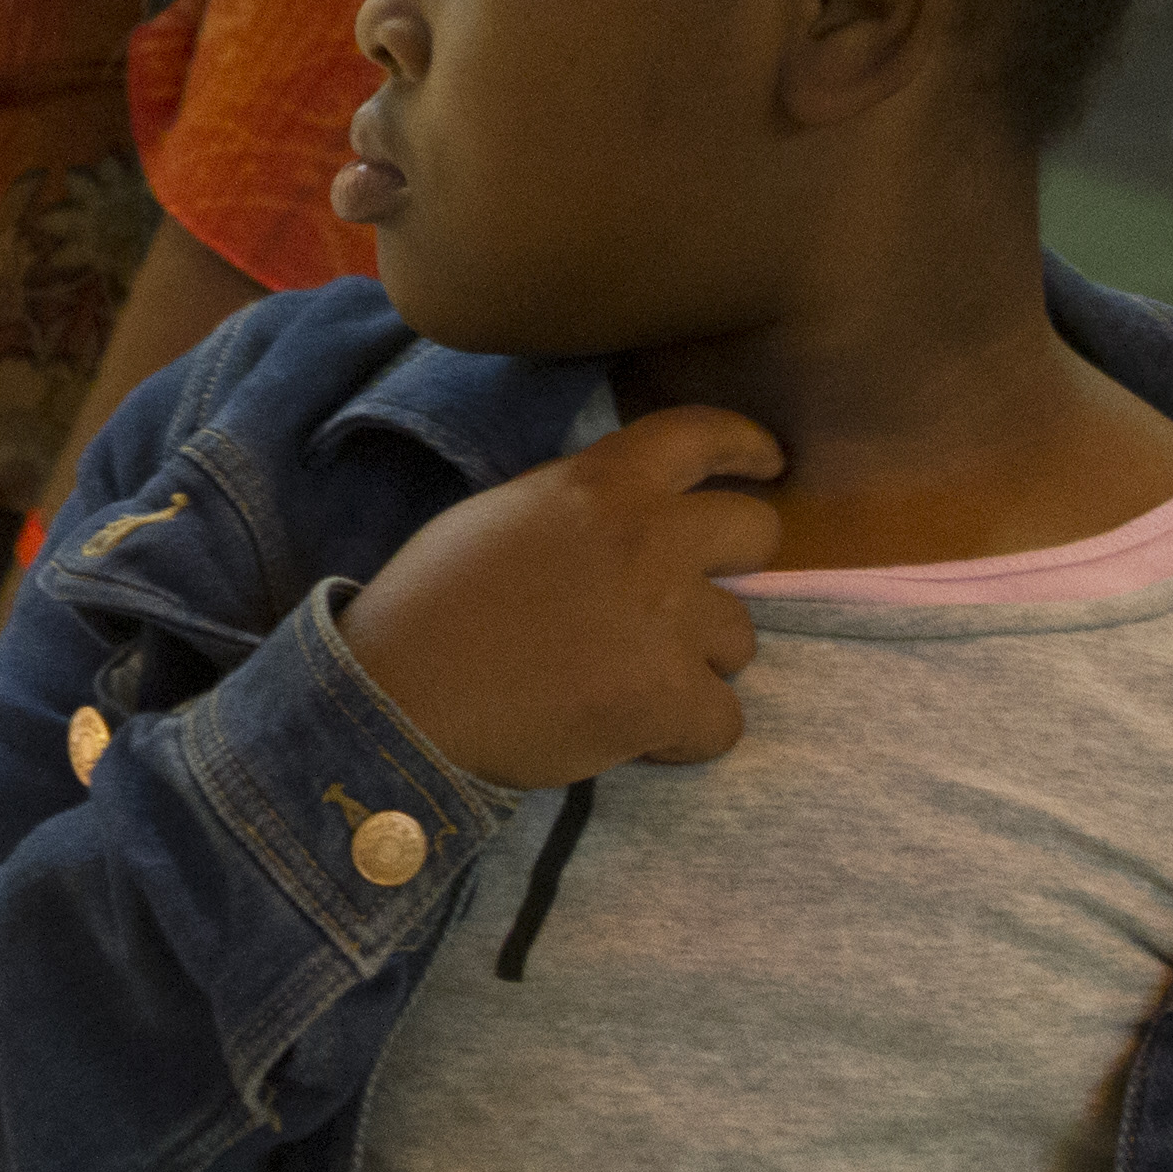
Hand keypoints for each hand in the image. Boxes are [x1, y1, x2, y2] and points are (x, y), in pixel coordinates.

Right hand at [339, 402, 782, 787]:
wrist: (404, 695)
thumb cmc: (432, 604)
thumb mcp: (503, 516)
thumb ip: (579, 509)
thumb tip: (626, 526)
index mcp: (598, 484)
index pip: (698, 436)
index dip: (745, 445)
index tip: (768, 463)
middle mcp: (647, 537)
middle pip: (754, 533)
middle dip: (735, 567)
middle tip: (689, 601)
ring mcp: (665, 618)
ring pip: (741, 640)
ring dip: (697, 662)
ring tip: (631, 681)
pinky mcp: (666, 697)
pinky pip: (725, 722)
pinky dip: (685, 736)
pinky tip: (634, 735)